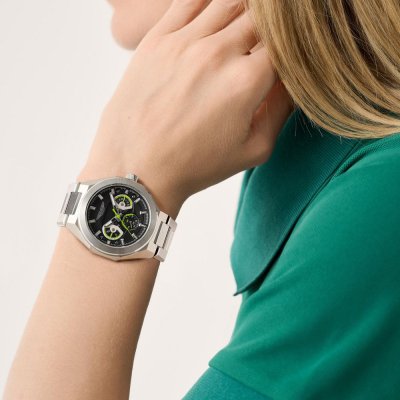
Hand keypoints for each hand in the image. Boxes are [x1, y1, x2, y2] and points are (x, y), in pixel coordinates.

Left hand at [79, 0, 293, 216]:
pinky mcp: (157, 39)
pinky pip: (190, 0)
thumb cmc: (194, 165)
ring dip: (243, 13)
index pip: (286, 44)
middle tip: (262, 49)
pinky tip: (214, 18)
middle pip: (261, 17)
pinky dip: (209, 2)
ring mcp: (184, 42)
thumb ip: (281, 110)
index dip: (291, 50)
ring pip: (228, 2)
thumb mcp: (253, 150)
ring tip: (240, 36)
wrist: (138, 168)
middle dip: (270, 30)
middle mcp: (218, 53)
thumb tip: (294, 80)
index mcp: (246, 81)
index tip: (285, 61)